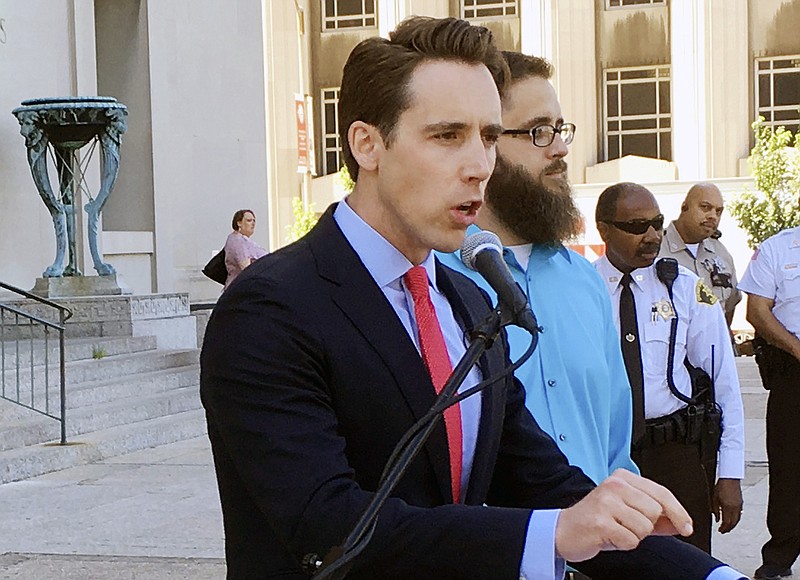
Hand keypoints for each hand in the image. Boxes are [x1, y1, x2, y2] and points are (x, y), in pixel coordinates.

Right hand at [555, 469, 692, 561]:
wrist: (564, 531)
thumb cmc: (596, 520)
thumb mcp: (627, 512)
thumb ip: (656, 516)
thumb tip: (680, 522)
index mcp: (623, 478)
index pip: (662, 493)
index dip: (679, 513)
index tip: (687, 527)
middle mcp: (614, 485)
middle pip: (656, 512)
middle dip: (647, 525)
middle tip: (627, 525)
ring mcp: (607, 502)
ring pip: (645, 527)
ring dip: (634, 536)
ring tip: (617, 530)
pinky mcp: (601, 521)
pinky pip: (631, 540)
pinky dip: (623, 545)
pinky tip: (610, 537)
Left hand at [713, 478, 742, 532]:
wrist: (730, 478)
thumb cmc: (721, 486)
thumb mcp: (715, 498)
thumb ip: (716, 510)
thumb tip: (717, 520)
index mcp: (728, 507)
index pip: (727, 522)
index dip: (724, 528)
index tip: (720, 531)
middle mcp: (735, 508)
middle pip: (733, 523)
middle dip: (728, 528)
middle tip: (723, 531)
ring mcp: (739, 506)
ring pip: (737, 519)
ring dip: (732, 525)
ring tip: (727, 527)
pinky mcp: (741, 503)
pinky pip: (739, 514)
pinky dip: (736, 519)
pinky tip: (732, 520)